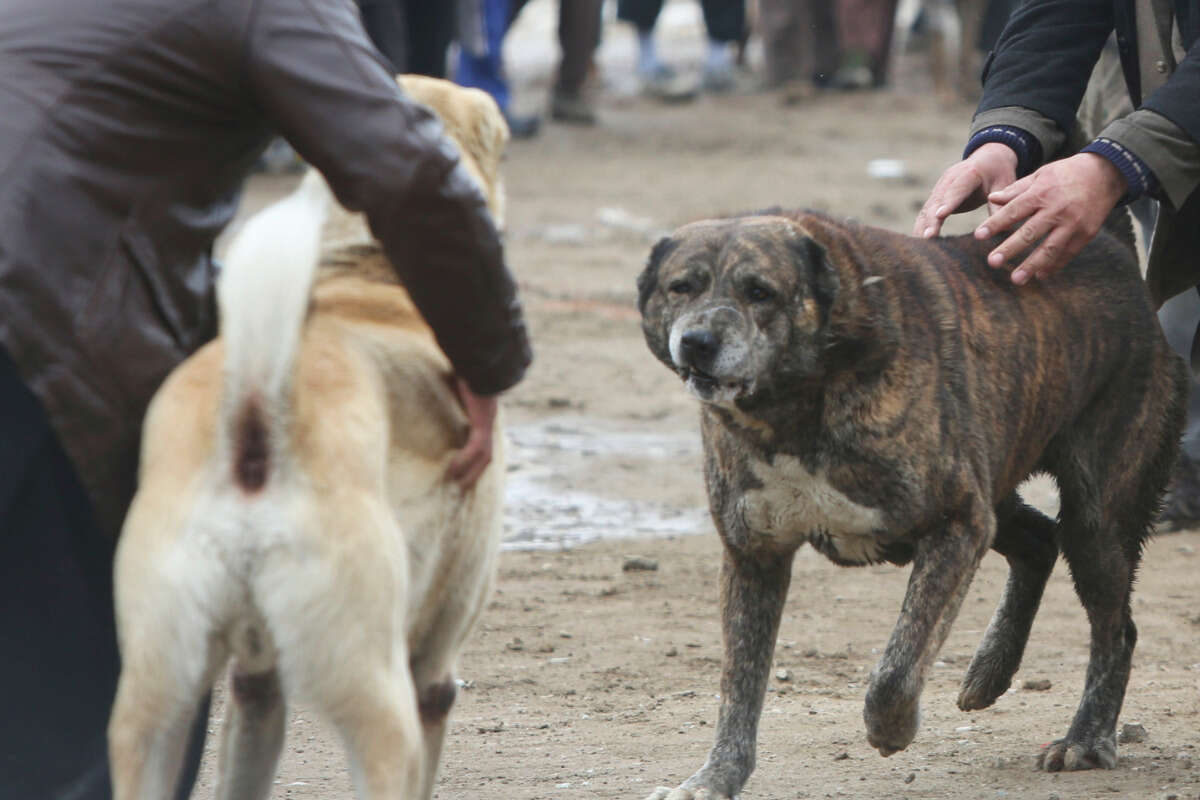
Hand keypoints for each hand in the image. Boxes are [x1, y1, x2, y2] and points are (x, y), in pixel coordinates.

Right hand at [446, 377, 498, 488]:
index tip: (464, 469)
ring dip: (471, 473)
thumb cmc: (465, 366)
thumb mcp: (457, 382)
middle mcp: (489, 420)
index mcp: (484, 413)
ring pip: (484, 457)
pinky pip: (475, 449)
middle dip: (476, 472)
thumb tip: (441, 380)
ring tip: (456, 485)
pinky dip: (465, 461)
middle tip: (461, 487)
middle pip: (487, 455)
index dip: (476, 457)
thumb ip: (452, 387)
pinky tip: (453, 470)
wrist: (478, 360)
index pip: (483, 441)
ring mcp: (488, 422)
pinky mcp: (483, 423)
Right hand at [914, 143, 1018, 237]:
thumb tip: (1006, 229)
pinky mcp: (935, 197)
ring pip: (928, 208)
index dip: (948, 202)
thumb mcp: (1004, 184)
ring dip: (923, 226)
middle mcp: (949, 179)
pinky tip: (918, 241)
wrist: (987, 158)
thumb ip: (1001, 205)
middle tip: (927, 237)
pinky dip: (921, 226)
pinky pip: (926, 212)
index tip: (940, 216)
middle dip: (931, 219)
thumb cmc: (998, 173)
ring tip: (919, 245)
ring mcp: (939, 188)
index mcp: (969, 173)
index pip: (957, 188)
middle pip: (937, 200)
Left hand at [974, 152, 1126, 284]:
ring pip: (1050, 248)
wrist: (1105, 173)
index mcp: (1041, 193)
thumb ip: (1015, 190)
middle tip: (992, 262)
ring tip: (1016, 279)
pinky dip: (1054, 266)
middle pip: (1030, 232)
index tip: (978, 235)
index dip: (995, 223)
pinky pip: (1068, 253)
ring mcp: (1073, 223)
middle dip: (1010, 248)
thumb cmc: (1065, 174)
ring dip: (1032, 265)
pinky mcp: (1086, 233)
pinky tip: (1040, 276)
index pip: (1014, 210)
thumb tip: (991, 198)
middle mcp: (1057, 210)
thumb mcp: (1040, 175)